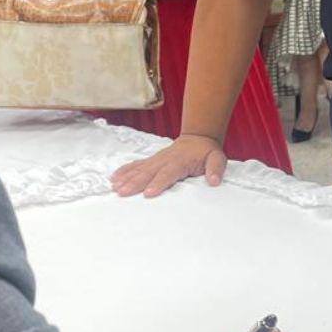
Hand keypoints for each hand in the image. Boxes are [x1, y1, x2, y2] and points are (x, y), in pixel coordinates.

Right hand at [110, 134, 227, 196]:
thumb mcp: (217, 158)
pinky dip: (125, 171)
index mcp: (180, 162)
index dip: (158, 183)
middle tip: (122, 193)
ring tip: (115, 187)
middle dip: (135, 183)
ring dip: (126, 178)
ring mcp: (157, 159)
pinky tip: (114, 178)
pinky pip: (136, 165)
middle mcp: (165, 160)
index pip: (168, 173)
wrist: (198, 138)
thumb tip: (214, 181)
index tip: (148, 193)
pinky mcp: (152, 160)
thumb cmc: (207, 152)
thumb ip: (216, 169)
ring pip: (140, 169)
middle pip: (148, 172)